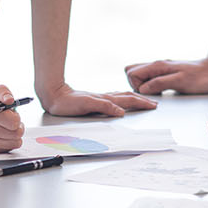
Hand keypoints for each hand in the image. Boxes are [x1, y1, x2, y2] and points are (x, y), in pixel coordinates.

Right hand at [0, 85, 24, 152]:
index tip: (10, 113)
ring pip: (16, 140)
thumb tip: (9, 99)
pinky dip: (11, 140)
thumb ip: (4, 92)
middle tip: (9, 119)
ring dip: (15, 132)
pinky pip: (12, 146)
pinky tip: (4, 133)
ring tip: (6, 125)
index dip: (15, 116)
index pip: (13, 122)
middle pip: (17, 132)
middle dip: (16, 124)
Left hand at [40, 83, 158, 117]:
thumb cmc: (68, 102)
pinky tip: (120, 100)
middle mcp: (104, 97)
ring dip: (134, 98)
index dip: (141, 103)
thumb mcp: (87, 105)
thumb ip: (104, 106)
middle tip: (153, 103)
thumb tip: (121, 111)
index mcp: (105, 99)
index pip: (127, 100)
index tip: (152, 105)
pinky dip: (122, 99)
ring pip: (121, 97)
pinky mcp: (94, 100)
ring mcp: (100, 98)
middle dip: (141, 100)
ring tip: (142, 100)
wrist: (54, 95)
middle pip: (127, 97)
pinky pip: (113, 98)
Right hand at [123, 56, 207, 94]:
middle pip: (132, 71)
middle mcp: (158, 65)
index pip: (132, 73)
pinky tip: (161, 92)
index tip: (148, 93)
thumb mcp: (180, 82)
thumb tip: (143, 89)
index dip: (136, 86)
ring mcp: (161, 69)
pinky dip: (151, 86)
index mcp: (158, 65)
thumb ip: (160, 84)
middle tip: (149, 93)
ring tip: (156, 93)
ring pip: (141, 75)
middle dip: (135, 84)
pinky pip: (150, 78)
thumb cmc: (201, 77)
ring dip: (143, 85)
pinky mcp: (166, 74)